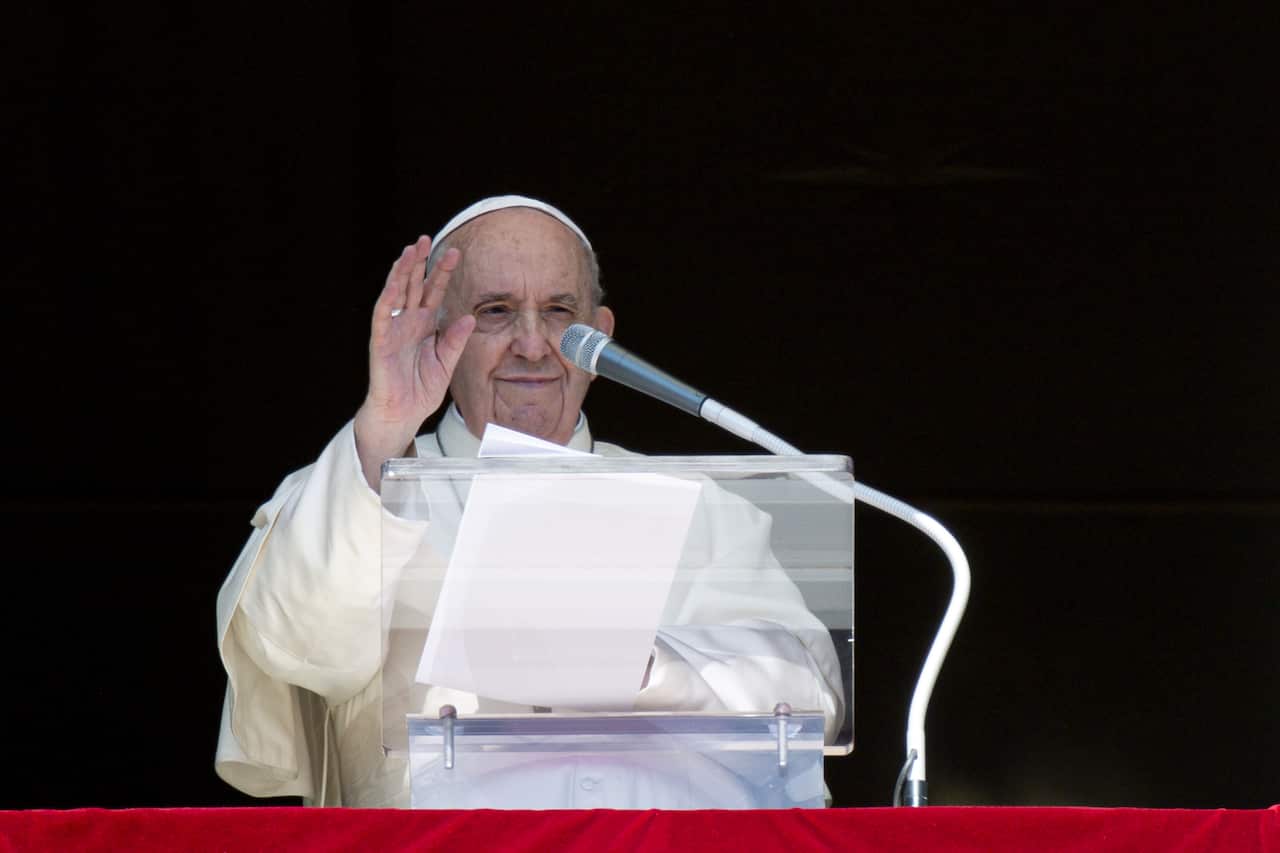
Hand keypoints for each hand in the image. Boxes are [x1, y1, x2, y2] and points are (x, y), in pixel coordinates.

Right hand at [354, 235, 475, 489]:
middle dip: (420, 263)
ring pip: (396, 294)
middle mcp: (408, 323)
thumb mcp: (446, 363)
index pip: (434, 293)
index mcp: (425, 326)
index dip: (442, 273)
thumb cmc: (420, 390)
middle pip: (414, 286)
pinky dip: (388, 297)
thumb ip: (456, 340)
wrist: (402, 415)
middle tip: (427, 238)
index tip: (456, 253)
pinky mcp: (380, 342)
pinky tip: (394, 281)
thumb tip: (470, 316)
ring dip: (402, 271)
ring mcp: (393, 330)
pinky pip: (383, 316)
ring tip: (410, 250)